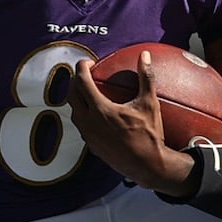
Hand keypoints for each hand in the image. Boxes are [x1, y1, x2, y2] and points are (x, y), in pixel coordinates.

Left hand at [69, 51, 197, 196]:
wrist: (147, 165)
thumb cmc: (149, 135)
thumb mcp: (149, 104)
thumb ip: (146, 77)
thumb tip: (145, 56)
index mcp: (100, 109)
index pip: (81, 81)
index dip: (82, 68)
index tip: (89, 62)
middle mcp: (89, 122)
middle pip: (72, 95)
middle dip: (75, 81)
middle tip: (86, 74)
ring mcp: (88, 136)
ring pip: (74, 111)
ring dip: (76, 98)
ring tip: (87, 91)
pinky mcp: (91, 146)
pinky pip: (81, 125)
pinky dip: (83, 114)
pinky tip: (94, 113)